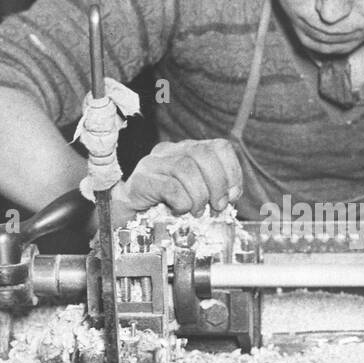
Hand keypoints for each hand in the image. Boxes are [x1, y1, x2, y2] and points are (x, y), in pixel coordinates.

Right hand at [110, 139, 243, 225]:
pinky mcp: (142, 178)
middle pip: (203, 154)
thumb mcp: (196, 195)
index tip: (233, 195)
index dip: (232, 171)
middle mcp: (172, 150)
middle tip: (218, 206)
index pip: (220, 147)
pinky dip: (181, 201)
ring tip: (197, 211)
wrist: (130, 215)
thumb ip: (214, 192)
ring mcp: (155, 162)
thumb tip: (232, 197)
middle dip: (217, 184)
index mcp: (190, 150)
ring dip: (199, 195)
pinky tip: (179, 210)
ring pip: (186, 168)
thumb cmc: (166, 205)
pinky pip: (170, 186)